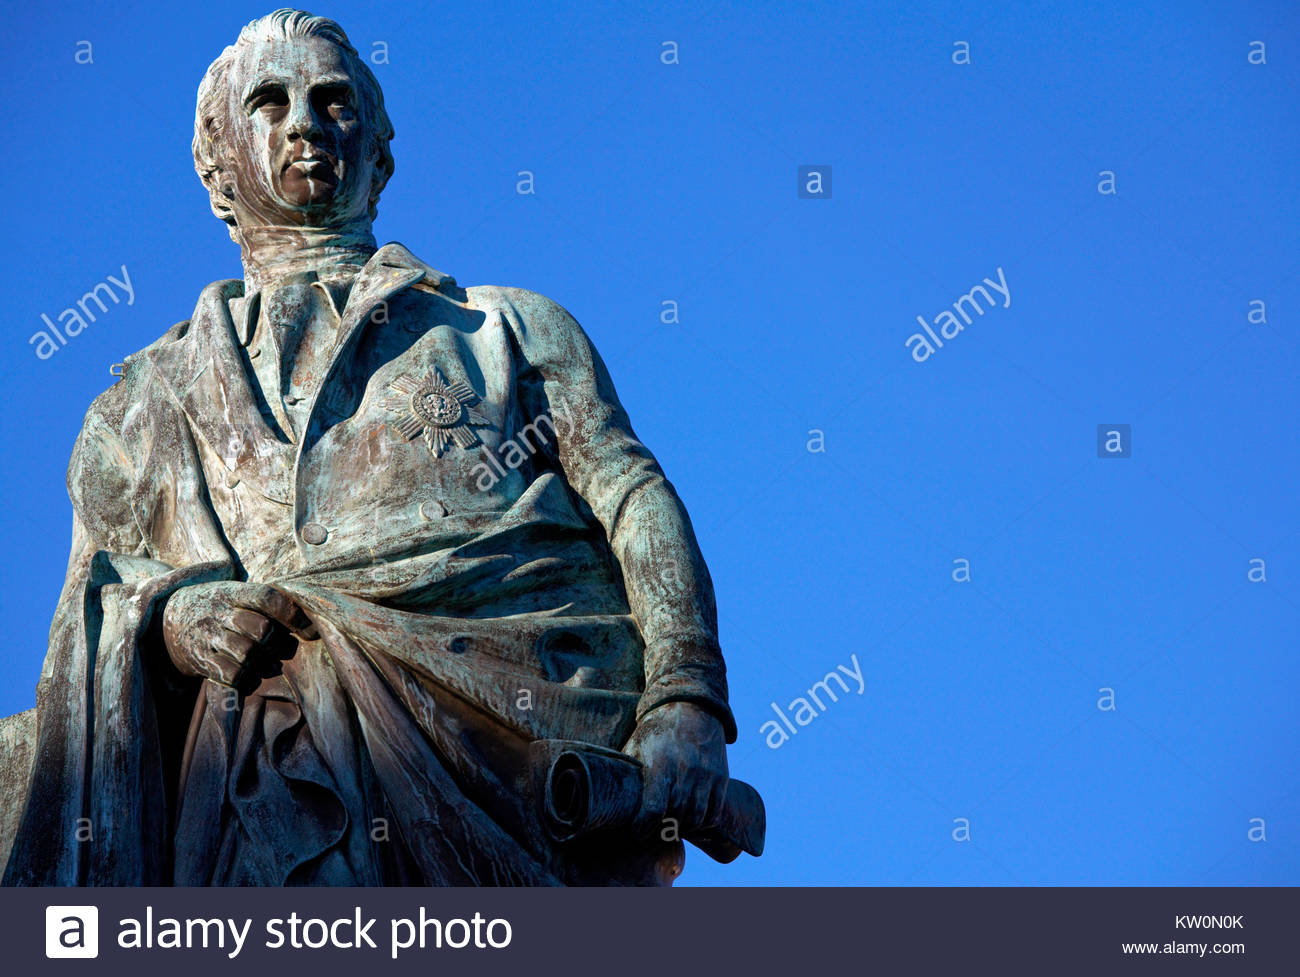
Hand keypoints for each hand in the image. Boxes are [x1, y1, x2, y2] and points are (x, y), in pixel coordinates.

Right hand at [161, 580, 315, 686]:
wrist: (165, 617)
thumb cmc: (216, 607)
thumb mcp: (234, 594)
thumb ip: (264, 603)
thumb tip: (307, 625)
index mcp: (232, 592)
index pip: (267, 597)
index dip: (293, 614)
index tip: (310, 630)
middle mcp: (218, 612)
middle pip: (262, 630)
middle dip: (275, 643)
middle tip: (275, 648)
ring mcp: (206, 636)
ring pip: (247, 654)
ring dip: (260, 662)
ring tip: (259, 660)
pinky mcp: (198, 659)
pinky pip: (231, 674)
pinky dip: (246, 678)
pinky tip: (247, 673)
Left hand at [623, 700, 728, 836]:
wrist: (691, 706)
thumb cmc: (656, 730)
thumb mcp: (636, 747)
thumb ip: (628, 774)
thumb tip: (607, 797)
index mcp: (660, 765)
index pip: (652, 810)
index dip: (642, 828)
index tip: (636, 833)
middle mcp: (685, 771)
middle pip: (676, 817)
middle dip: (662, 829)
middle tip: (653, 830)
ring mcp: (705, 775)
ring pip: (696, 818)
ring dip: (683, 827)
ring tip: (672, 825)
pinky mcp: (720, 777)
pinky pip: (714, 811)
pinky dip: (704, 822)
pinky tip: (692, 819)